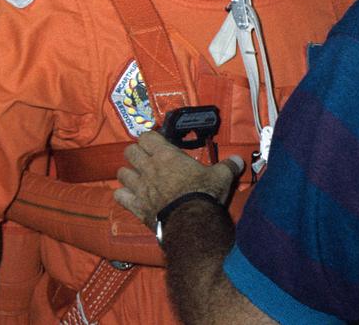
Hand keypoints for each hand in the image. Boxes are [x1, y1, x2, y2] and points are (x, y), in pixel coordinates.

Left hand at [113, 130, 243, 225]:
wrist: (192, 222)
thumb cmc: (205, 194)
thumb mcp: (220, 177)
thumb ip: (227, 166)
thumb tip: (239, 160)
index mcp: (166, 155)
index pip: (147, 136)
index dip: (150, 139)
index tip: (156, 144)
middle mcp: (148, 167)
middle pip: (129, 151)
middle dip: (136, 154)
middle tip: (146, 160)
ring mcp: (139, 186)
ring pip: (121, 173)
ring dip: (128, 175)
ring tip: (137, 179)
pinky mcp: (136, 205)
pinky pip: (120, 196)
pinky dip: (124, 196)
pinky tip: (131, 198)